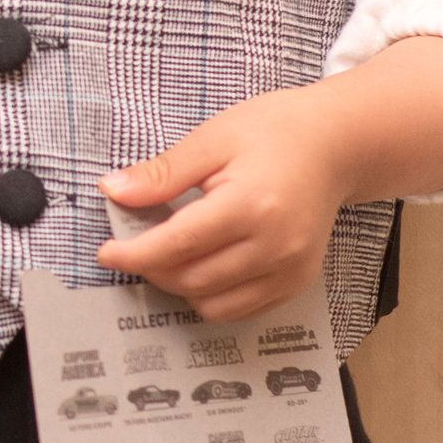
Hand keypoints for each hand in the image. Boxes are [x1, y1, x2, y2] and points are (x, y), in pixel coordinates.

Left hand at [95, 90, 351, 319]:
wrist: (334, 146)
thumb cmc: (274, 133)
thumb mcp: (212, 139)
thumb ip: (163, 172)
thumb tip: (114, 191)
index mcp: (253, 204)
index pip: (179, 244)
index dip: (135, 253)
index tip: (107, 252)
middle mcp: (276, 245)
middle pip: (192, 279)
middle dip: (152, 268)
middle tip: (134, 243)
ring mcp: (291, 269)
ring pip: (214, 304)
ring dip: (180, 285)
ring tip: (169, 252)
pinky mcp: (297, 282)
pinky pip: (241, 309)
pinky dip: (211, 296)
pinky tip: (201, 264)